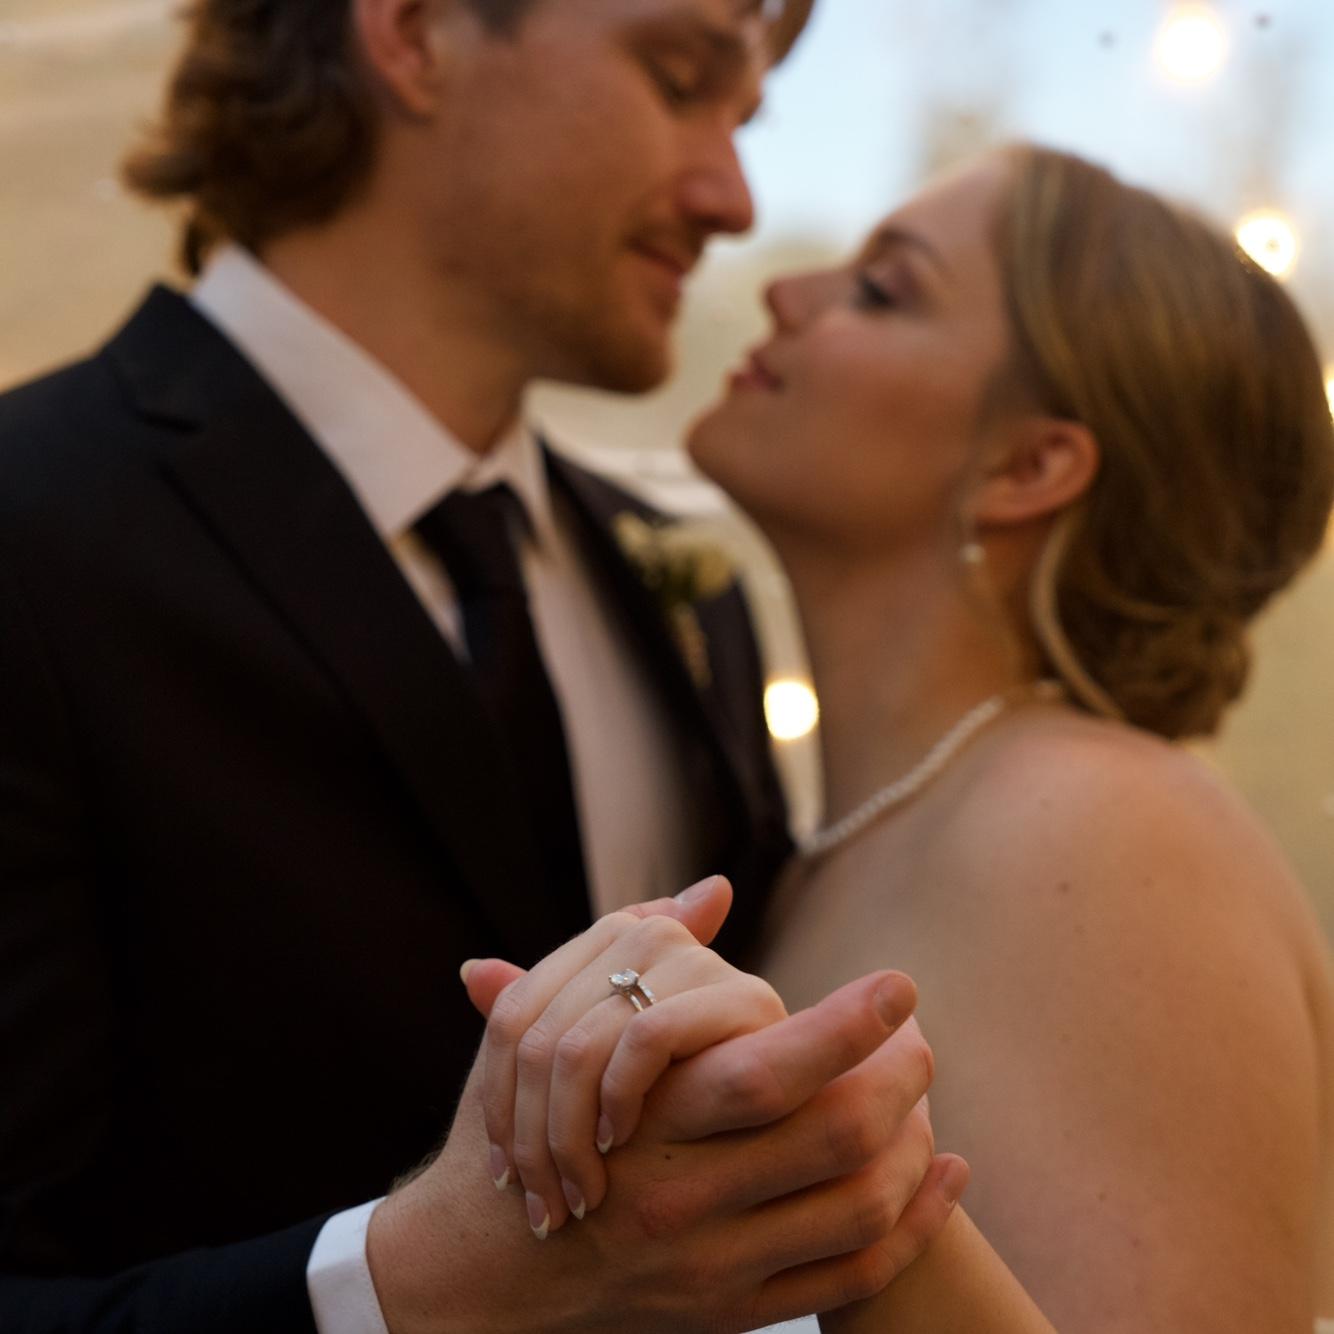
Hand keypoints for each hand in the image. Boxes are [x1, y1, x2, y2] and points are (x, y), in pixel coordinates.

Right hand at [455, 877, 967, 1316]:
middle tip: (920, 1041)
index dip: (850, 1024)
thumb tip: (716, 887)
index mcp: (645, 1120)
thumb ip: (634, 962)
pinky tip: (946, 1174)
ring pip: (857, 1207)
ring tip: (923, 1103)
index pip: (772, 1071)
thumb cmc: (522, 1131)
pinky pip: (853, 1277)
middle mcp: (683, 1198)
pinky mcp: (732, 1314)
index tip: (899, 985)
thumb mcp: (551, 1037)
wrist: (480, 1273)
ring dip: (912, 1147)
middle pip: (835, 1136)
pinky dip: (916, 1225)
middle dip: (900, 1077)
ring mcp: (711, 1265)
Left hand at [469, 876, 789, 1231]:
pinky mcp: (741, 999)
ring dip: (565, 1135)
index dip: (497, 1098)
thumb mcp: (590, 1078)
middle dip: (528, 1133)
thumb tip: (471, 970)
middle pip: (535, 1035)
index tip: (498, 1172)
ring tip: (575, 1193)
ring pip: (579, 1045)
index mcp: (609, 944)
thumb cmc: (666, 1119)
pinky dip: (620, 1099)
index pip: (512, 1016)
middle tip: (536, 1202)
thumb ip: (538, 1023)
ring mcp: (696, 961)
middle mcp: (649, 935)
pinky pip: (645, 1040)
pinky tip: (618, 1145)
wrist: (764, 1156)